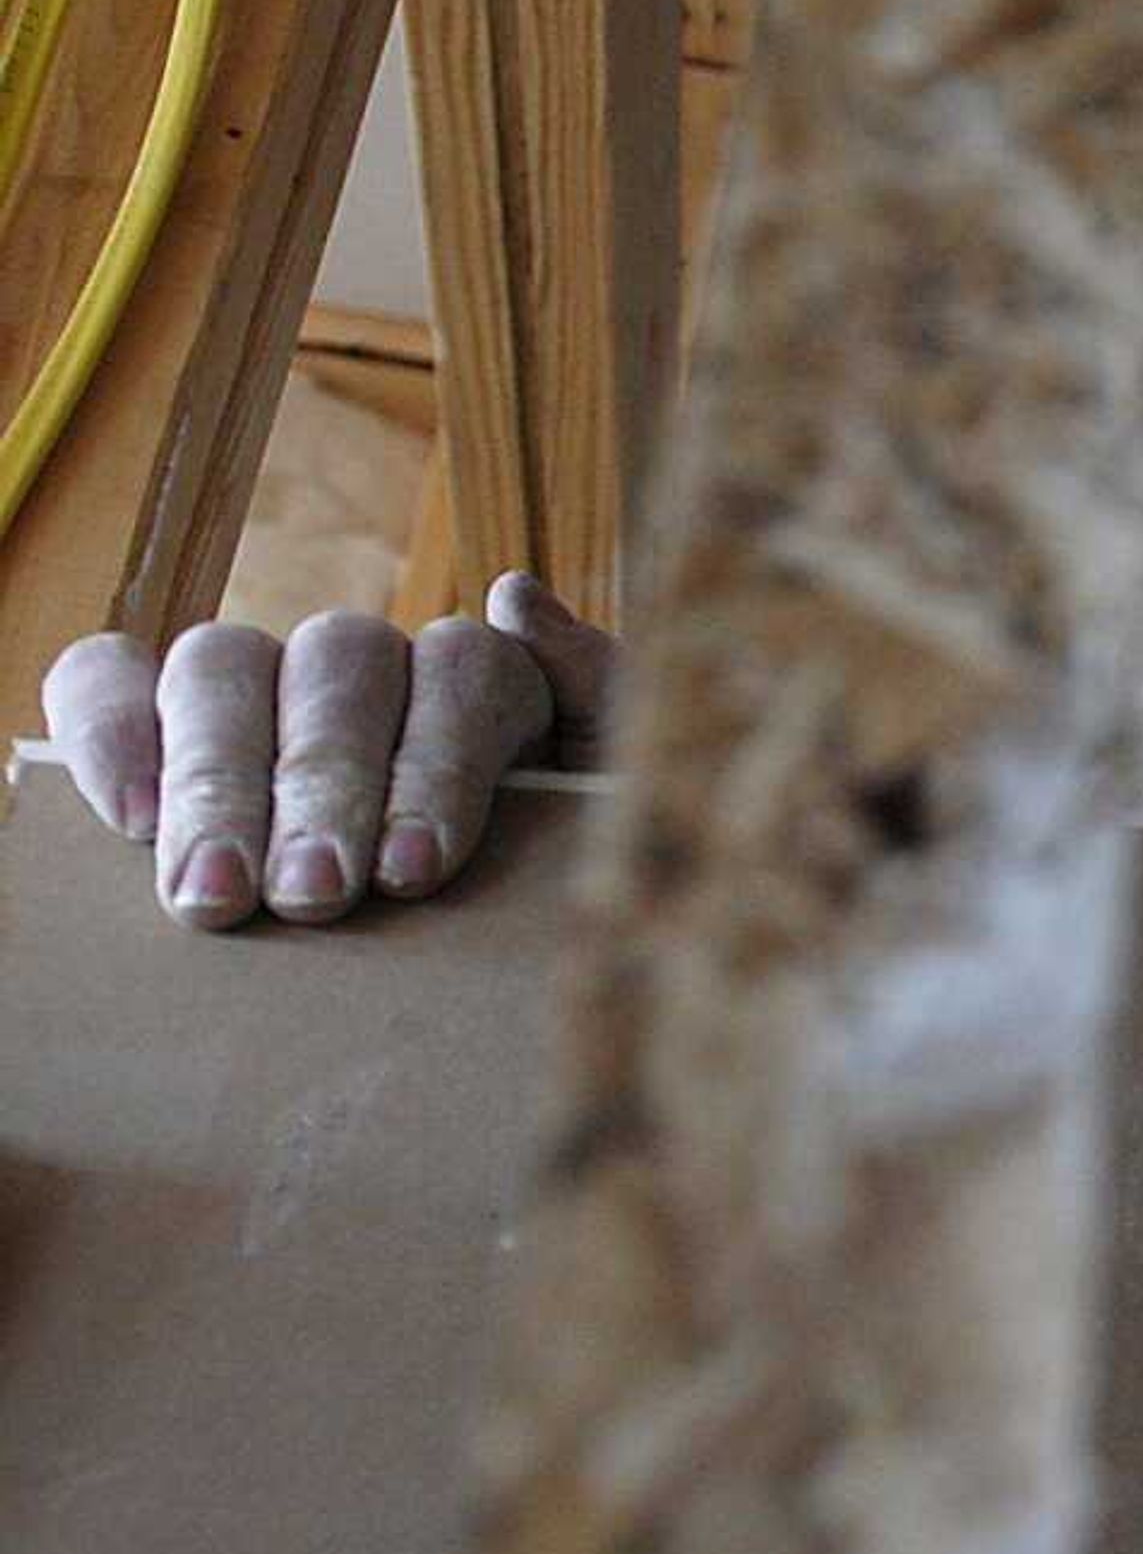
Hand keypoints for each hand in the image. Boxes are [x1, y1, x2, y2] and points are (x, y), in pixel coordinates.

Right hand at [40, 573, 614, 929]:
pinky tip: (130, 822)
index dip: (435, 762)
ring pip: (222, 668)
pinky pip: (114, 684)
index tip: (415, 871)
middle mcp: (380, 670)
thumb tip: (516, 594)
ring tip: (216, 896)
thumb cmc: (569, 885)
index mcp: (496, 683)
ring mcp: (269, 689)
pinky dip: (112, 734)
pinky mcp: (175, 732)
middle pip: (337, 662)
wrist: (562, 959)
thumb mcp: (620, 807)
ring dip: (216, 777)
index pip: (462, 668)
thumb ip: (601, 698)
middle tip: (314, 894)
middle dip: (320, 783)